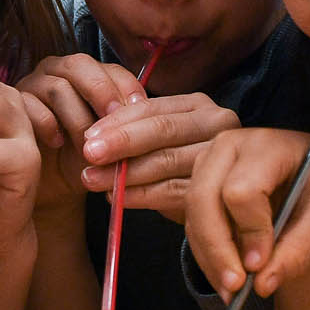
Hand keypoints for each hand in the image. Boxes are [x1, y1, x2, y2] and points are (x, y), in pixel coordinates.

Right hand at [18, 54, 145, 211]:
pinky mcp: (11, 105)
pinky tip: (57, 143)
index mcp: (88, 74)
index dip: (127, 89)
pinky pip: (29, 105)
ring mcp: (31, 85)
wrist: (49, 184)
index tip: (142, 115)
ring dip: (78, 118)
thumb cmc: (83, 157)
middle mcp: (57, 71)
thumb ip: (125, 124)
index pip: (111, 68)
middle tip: (115, 123)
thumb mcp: (111, 140)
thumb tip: (148, 115)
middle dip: (102, 94)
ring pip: (58, 87)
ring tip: (88, 146)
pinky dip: (47, 124)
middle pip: (80, 65)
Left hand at [78, 93, 239, 219]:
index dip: (117, 122)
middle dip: (120, 142)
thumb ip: (137, 133)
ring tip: (92, 180)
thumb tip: (93, 137)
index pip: (152, 108)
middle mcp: (217, 124)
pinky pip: (172, 190)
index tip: (88, 136)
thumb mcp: (161, 143)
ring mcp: (221, 155)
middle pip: (162, 129)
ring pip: (166, 160)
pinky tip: (117, 197)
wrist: (217, 203)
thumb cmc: (180, 167)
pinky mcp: (218, 188)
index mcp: (198, 106)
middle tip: (88, 154)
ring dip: (124, 172)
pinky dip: (140, 195)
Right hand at [185, 128, 309, 297]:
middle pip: (204, 200)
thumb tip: (263, 283)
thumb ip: (301, 247)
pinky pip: (191, 225)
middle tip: (235, 288)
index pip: (242, 189)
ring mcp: (208, 164)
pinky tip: (225, 278)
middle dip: (217, 249)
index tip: (261, 264)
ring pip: (193, 215)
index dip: (249, 231)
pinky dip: (206, 256)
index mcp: (267, 144)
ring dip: (209, 258)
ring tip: (232, 292)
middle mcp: (228, 146)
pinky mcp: (199, 186)